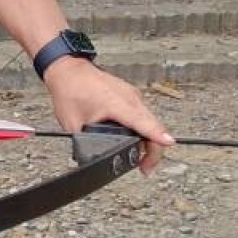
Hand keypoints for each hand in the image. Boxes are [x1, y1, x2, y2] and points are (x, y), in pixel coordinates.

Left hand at [43, 60, 174, 172]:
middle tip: (145, 168)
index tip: (168, 142)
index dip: (156, 134)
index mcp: (114, 102)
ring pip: (151, 120)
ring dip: (151, 139)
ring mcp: (132, 95)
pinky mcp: (131, 95)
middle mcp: (128, 97)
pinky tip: (138, 140)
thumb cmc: (69, 90)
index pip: (140, 121)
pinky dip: (146, 129)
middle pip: (152, 124)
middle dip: (153, 149)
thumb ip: (86, 143)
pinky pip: (144, 114)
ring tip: (144, 159)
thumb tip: (91, 160)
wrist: (68, 69)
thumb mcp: (73, 124)